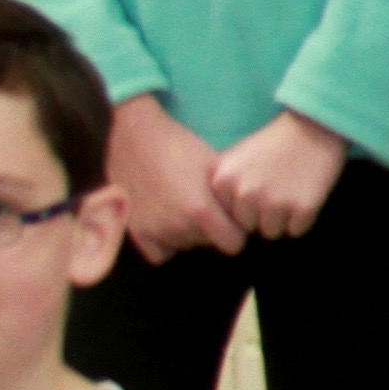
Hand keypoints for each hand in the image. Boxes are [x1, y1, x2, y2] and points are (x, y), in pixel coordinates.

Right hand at [108, 97, 238, 261]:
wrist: (135, 135)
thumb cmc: (181, 146)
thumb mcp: (215, 166)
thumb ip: (233, 195)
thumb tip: (253, 214)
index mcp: (200, 211)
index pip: (234, 244)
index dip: (237, 231)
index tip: (233, 218)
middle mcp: (178, 227)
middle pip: (209, 243)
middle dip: (212, 229)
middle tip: (204, 204)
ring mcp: (155, 231)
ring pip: (186, 245)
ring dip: (189, 233)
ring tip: (183, 205)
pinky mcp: (136, 230)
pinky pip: (160, 254)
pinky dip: (166, 243)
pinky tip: (168, 221)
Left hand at [206, 111, 348, 240]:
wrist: (314, 125)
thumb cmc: (273, 142)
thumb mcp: (235, 158)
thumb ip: (223, 186)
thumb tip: (220, 223)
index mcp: (222, 181)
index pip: (226, 216)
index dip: (242, 206)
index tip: (256, 186)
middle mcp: (244, 194)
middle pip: (248, 227)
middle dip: (261, 214)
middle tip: (276, 188)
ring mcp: (273, 202)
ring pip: (272, 232)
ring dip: (282, 218)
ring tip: (290, 191)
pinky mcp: (302, 208)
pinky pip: (297, 230)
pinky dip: (302, 217)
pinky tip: (304, 194)